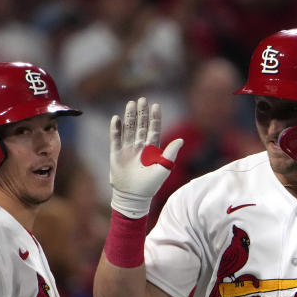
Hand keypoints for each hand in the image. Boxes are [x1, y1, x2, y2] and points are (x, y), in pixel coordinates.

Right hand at [109, 97, 183, 218]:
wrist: (133, 197)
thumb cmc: (150, 185)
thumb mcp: (164, 168)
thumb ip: (171, 153)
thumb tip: (181, 140)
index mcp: (152, 150)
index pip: (154, 130)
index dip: (155, 118)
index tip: (156, 105)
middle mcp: (140, 147)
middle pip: (141, 126)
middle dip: (141, 113)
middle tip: (142, 99)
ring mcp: (127, 150)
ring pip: (129, 129)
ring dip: (130, 117)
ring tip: (130, 104)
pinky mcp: (116, 155)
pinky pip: (115, 139)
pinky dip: (116, 129)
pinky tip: (116, 118)